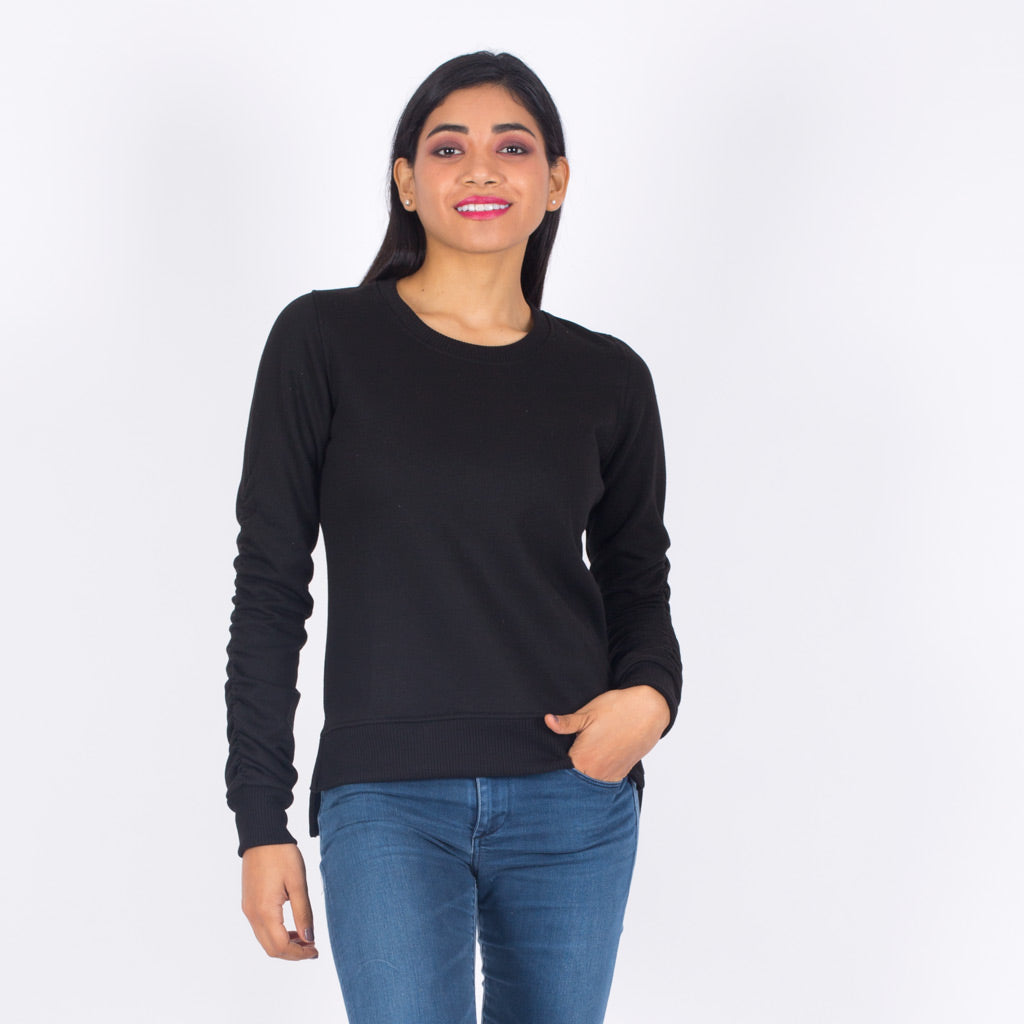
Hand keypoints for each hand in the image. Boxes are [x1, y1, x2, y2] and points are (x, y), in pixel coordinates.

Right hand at [241, 843, 318, 959]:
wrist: (261, 835)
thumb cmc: (281, 855)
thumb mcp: (298, 883)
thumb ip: (303, 913)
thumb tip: (309, 938)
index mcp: (265, 911)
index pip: (280, 947)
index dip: (299, 954)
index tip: (316, 951)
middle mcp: (252, 914)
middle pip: (270, 949)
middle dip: (292, 953)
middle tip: (312, 949)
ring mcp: (248, 909)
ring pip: (265, 940)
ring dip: (284, 945)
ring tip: (305, 938)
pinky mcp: (248, 903)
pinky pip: (261, 928)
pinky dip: (276, 934)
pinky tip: (291, 927)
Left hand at [545, 685, 670, 781]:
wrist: (648, 711)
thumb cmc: (616, 709)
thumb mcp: (587, 713)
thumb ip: (566, 723)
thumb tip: (547, 720)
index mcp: (582, 758)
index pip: (559, 772)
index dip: (553, 767)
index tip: (549, 762)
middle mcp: (596, 773)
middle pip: (573, 781)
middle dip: (567, 774)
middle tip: (564, 761)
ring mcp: (610, 775)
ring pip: (589, 783)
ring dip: (583, 776)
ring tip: (579, 762)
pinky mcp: (621, 773)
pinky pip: (603, 781)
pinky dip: (596, 776)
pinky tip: (594, 763)